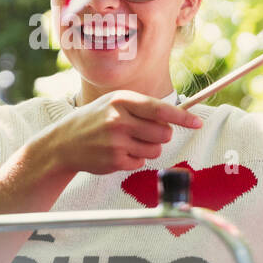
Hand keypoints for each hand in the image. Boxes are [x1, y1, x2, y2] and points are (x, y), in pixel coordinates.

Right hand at [35, 90, 202, 176]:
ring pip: (155, 150)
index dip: (182, 117)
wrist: (64, 142)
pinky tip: (117, 152)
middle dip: (161, 135)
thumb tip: (175, 118)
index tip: (197, 122)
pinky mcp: (114, 160)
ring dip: (148, 148)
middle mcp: (119, 119)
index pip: (160, 109)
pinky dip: (134, 159)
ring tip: (128, 141)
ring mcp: (116, 141)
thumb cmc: (95, 119)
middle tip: (145, 132)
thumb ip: (143, 107)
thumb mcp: (114, 103)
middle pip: (163, 133)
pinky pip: (141, 162)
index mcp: (122, 100)